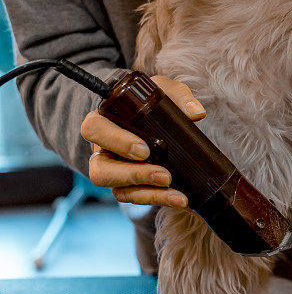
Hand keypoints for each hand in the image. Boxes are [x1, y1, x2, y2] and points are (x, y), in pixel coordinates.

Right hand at [80, 75, 204, 207]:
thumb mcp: (164, 93)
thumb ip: (178, 96)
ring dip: (148, 194)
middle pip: (100, 170)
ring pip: (117, 190)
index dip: (115, 141)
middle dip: (132, 175)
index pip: (94, 129)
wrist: (160, 125)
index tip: (144, 150)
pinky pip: (136, 199)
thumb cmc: (153, 105)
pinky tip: (180, 200)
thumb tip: (196, 112)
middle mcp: (104, 150)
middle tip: (164, 175)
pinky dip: (159, 200)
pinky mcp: (129, 187)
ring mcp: (114, 172)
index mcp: (105, 122)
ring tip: (176, 193)